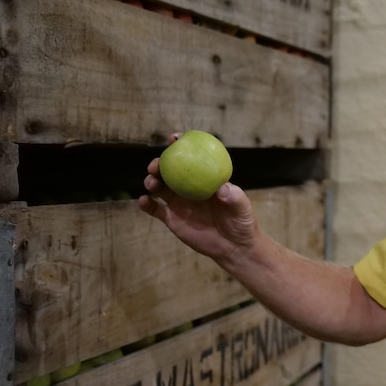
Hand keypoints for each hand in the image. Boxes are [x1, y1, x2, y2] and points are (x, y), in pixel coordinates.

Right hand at [138, 155, 256, 261]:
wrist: (234, 246)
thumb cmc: (241, 222)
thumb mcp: (242, 207)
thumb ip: (234, 196)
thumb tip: (221, 189)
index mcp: (205, 179)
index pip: (192, 158)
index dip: (182, 146)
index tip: (174, 138)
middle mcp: (189, 188)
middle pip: (170, 171)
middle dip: (160, 163)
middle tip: (157, 164)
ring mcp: (179, 203)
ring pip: (160, 187)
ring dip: (152, 181)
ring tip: (152, 182)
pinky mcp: (172, 219)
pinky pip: (156, 209)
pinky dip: (146, 204)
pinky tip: (143, 200)